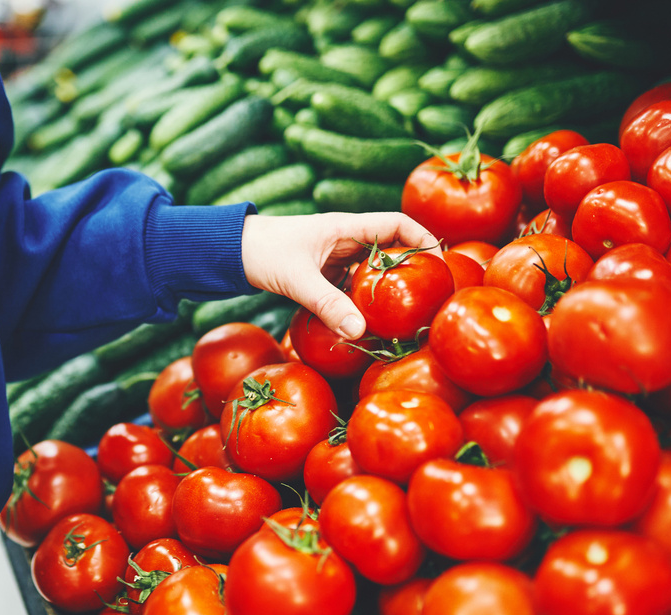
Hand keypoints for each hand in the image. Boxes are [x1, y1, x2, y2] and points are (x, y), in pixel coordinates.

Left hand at [240, 212, 439, 339]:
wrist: (230, 252)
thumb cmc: (262, 252)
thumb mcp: (297, 280)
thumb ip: (328, 305)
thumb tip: (360, 332)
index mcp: (346, 227)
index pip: (397, 224)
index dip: (423, 239)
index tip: (441, 263)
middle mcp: (345, 238)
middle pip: (391, 250)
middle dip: (411, 271)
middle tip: (429, 297)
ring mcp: (335, 256)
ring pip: (372, 271)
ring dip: (386, 290)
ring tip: (405, 315)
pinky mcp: (324, 273)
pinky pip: (353, 286)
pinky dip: (362, 301)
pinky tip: (368, 323)